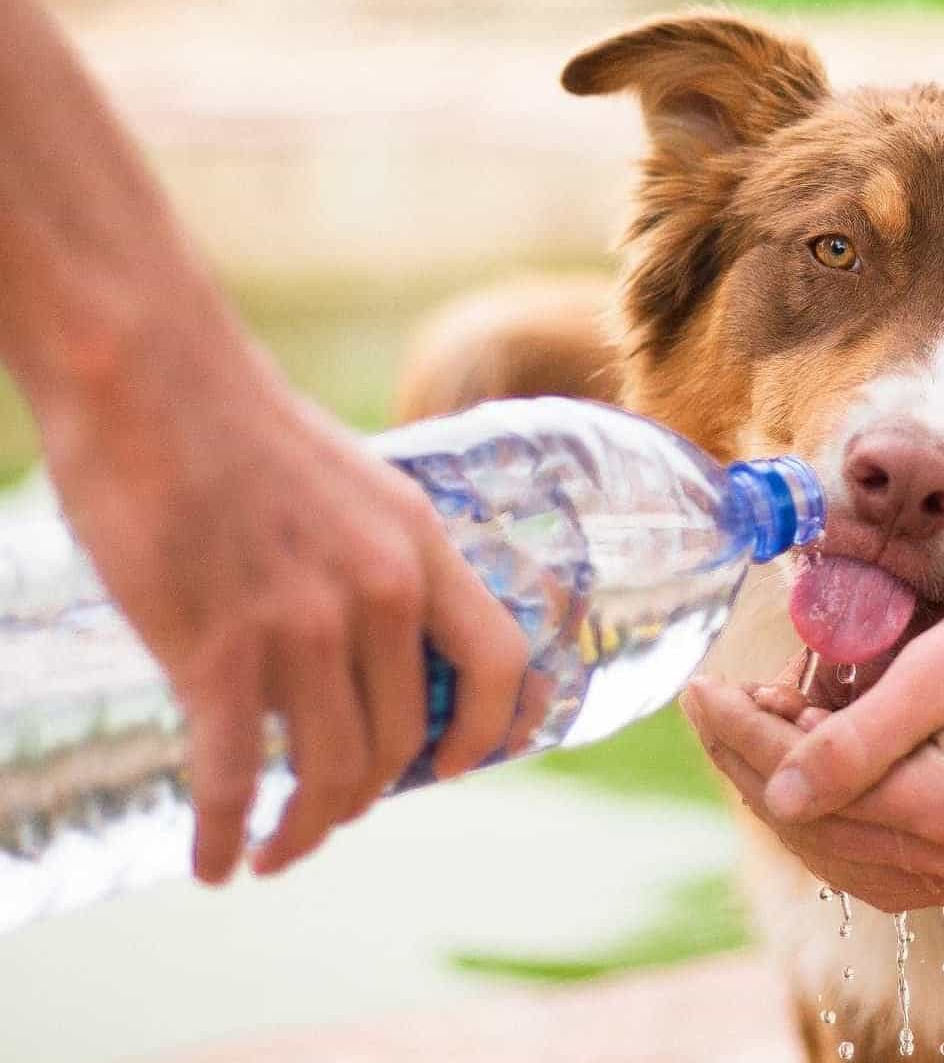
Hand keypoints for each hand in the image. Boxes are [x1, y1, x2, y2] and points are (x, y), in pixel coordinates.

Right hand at [35, 326, 528, 883]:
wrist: (149, 376)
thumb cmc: (241, 429)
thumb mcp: (357, 486)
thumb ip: (378, 562)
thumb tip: (377, 642)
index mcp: (420, 545)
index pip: (498, 660)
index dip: (490, 730)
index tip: (454, 768)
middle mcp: (379, 592)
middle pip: (402, 739)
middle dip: (367, 796)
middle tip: (330, 813)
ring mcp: (302, 624)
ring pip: (329, 771)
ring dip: (305, 829)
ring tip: (276, 849)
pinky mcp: (216, 649)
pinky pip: (235, 777)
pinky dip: (226, 834)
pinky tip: (213, 861)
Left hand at [683, 574, 943, 910]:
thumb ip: (859, 737)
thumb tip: (778, 792)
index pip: (805, 788)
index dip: (740, 737)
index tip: (699, 689)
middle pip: (819, 833)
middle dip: (755, 767)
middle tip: (723, 704)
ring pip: (850, 861)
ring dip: (795, 801)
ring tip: (766, 732)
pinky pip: (894, 867)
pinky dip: (845, 827)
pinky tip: (823, 778)